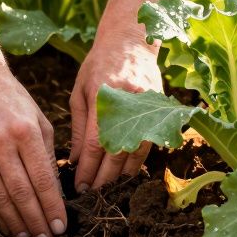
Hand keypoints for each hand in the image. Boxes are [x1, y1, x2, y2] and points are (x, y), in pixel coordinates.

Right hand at [0, 66, 66, 236]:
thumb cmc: (14, 101)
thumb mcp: (40, 121)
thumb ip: (48, 155)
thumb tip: (56, 193)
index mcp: (24, 131)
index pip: (42, 179)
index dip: (52, 206)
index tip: (61, 225)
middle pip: (21, 192)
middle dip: (36, 220)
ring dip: (15, 221)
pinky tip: (7, 223)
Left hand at [71, 27, 161, 191]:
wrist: (131, 41)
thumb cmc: (99, 65)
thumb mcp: (80, 91)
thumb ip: (80, 127)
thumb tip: (76, 161)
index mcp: (104, 97)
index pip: (97, 145)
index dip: (89, 169)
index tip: (79, 185)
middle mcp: (129, 105)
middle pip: (118, 153)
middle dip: (103, 178)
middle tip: (91, 195)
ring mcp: (148, 108)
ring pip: (137, 153)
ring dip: (121, 175)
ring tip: (107, 189)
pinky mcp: (160, 111)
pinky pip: (150, 145)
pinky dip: (136, 162)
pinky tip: (124, 173)